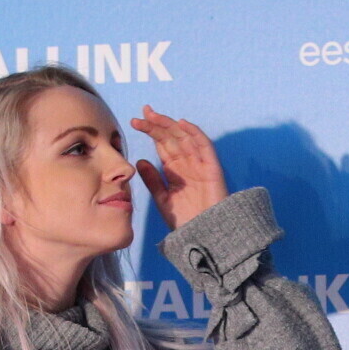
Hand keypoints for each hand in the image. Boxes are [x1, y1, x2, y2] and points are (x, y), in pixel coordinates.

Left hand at [132, 107, 226, 231]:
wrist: (204, 236)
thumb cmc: (186, 221)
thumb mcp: (163, 199)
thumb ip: (153, 180)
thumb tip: (140, 161)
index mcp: (175, 170)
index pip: (162, 145)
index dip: (151, 131)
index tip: (136, 121)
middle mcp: (188, 164)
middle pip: (172, 138)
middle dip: (158, 124)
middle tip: (143, 113)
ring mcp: (200, 165)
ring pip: (185, 138)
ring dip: (170, 125)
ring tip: (154, 115)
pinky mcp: (212, 169)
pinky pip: (205, 147)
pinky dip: (195, 134)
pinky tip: (182, 124)